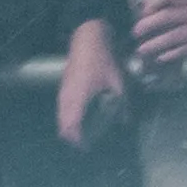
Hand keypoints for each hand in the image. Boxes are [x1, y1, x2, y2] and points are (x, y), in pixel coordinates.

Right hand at [59, 16, 127, 143]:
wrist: (88, 38)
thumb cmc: (102, 60)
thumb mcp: (118, 83)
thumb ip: (123, 104)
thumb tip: (126, 122)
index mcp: (78, 99)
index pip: (71, 128)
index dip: (78, 142)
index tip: (88, 149)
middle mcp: (66, 98)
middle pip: (63, 126)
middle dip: (73, 138)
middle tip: (86, 144)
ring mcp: (63, 91)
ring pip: (61, 118)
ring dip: (70, 129)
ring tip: (84, 135)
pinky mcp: (64, 86)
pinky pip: (62, 109)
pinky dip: (68, 118)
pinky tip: (80, 118)